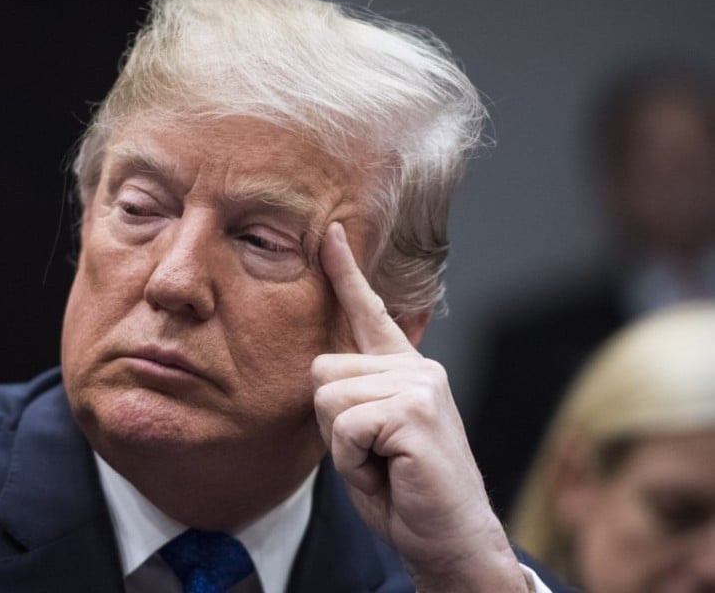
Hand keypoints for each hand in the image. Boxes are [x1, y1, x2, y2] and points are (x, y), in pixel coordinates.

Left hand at [312, 222, 529, 591]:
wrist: (449, 539)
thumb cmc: (406, 492)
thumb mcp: (370, 437)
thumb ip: (354, 397)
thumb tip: (323, 370)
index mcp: (404, 371)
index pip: (370, 313)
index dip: (345, 273)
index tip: (328, 233)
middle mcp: (416, 368)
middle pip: (322, 369)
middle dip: (331, 422)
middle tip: (373, 454)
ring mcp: (420, 385)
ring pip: (328, 396)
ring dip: (343, 445)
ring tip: (382, 464)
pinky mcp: (415, 410)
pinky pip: (344, 426)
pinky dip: (353, 461)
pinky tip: (389, 471)